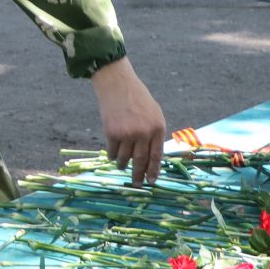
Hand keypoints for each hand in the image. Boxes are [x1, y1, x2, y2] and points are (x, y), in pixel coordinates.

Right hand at [91, 57, 165, 184]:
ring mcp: (127, 133)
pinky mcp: (111, 132)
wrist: (117, 83)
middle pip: (141, 161)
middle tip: (137, 184)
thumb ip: (154, 133)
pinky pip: (112, 151)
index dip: (153, 171)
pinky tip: (113, 156)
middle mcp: (144, 133)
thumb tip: (152, 156)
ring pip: (125, 158)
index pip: (156, 156)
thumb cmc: (137, 98)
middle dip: (139, 175)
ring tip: (122, 167)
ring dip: (123, 165)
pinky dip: (112, 156)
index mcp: (157, 128)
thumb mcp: (154, 113)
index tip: (151, 182)